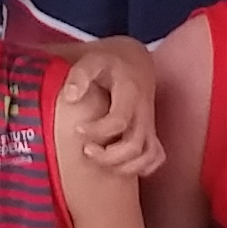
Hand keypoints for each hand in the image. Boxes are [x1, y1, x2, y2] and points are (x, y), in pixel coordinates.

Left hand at [53, 39, 163, 181]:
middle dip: (108, 156)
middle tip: (86, 149)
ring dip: (123, 166)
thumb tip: (70, 96)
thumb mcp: (92, 60)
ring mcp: (150, 123)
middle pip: (134, 145)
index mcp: (130, 92)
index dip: (97, 131)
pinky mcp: (152, 131)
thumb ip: (80, 75)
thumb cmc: (108, 62)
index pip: (119, 121)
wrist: (133, 60)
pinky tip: (121, 165)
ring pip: (147, 155)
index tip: (78, 129)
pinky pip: (156, 156)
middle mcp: (144, 111)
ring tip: (99, 158)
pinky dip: (142, 167)